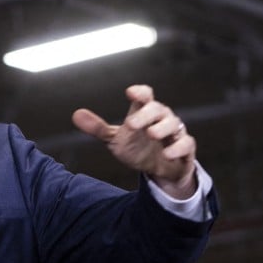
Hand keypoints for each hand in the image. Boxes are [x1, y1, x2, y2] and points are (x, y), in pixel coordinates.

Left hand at [72, 84, 197, 198]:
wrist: (159, 170)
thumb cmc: (138, 148)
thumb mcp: (115, 140)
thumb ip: (98, 128)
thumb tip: (76, 114)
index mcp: (145, 113)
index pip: (145, 96)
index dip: (140, 92)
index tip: (129, 92)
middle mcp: (162, 119)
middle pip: (158, 109)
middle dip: (146, 114)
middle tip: (131, 123)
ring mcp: (175, 133)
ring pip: (174, 124)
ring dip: (163, 128)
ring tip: (151, 134)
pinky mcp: (185, 149)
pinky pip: (186, 144)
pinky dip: (178, 148)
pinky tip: (167, 154)